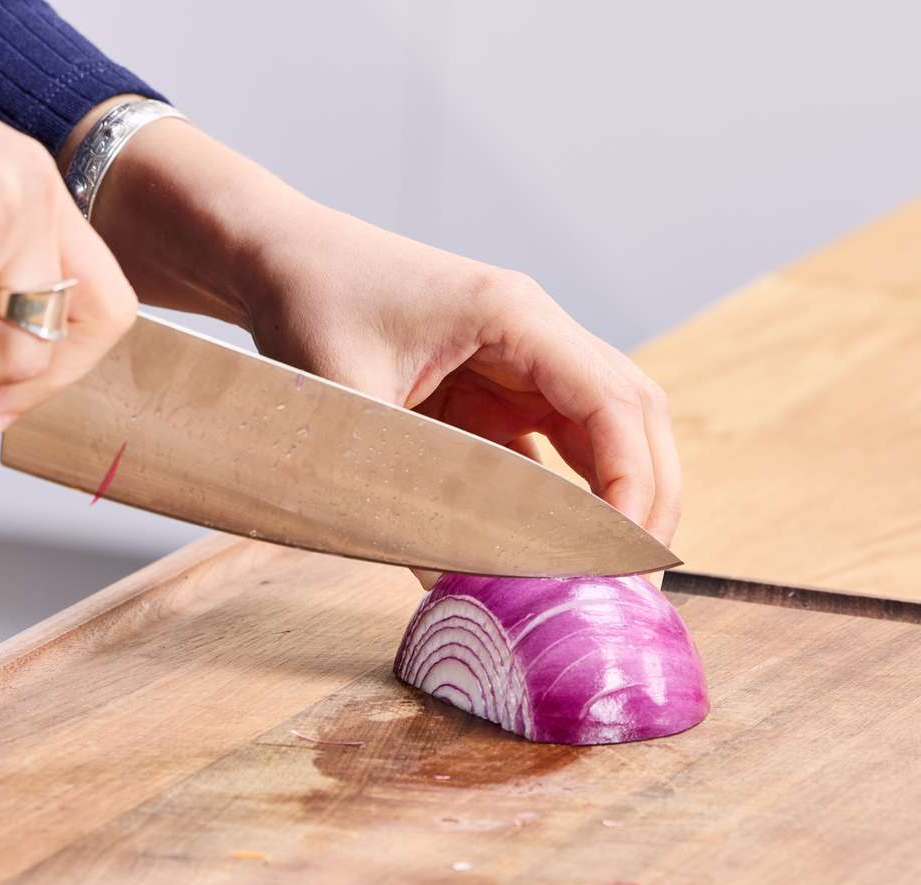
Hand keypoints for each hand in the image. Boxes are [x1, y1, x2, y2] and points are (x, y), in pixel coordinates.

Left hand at [244, 210, 680, 544]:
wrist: (277, 260)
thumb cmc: (311, 304)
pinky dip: (561, 501)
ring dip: (612, 501)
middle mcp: (533, 335)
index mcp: (513, 315)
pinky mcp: (491, 393)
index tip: (626, 554)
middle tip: (636, 582)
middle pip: (631, 418)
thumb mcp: (349, 400)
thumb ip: (398, 490)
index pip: (613, 401)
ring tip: (609, 580)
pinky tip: (555, 553)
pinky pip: (548, 451)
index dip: (632, 482)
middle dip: (643, 498)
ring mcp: (517, 364)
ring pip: (600, 436)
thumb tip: (452, 588)